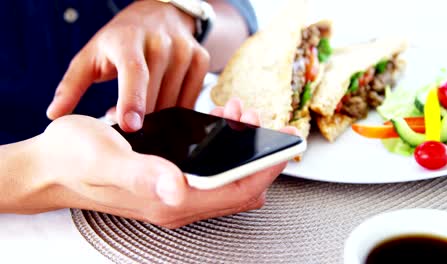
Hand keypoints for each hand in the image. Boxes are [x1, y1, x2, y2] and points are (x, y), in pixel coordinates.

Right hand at [36, 98, 298, 227]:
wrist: (52, 165)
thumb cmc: (75, 161)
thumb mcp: (106, 160)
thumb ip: (141, 174)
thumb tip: (176, 186)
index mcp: (171, 200)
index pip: (239, 191)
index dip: (266, 168)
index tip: (280, 140)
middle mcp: (179, 202)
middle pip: (241, 186)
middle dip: (257, 154)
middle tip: (251, 117)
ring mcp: (174, 193)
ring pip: (228, 178)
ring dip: (241, 148)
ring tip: (235, 112)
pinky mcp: (169, 180)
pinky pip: (211, 170)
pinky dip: (224, 148)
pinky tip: (215, 122)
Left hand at [47, 0, 209, 131]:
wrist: (158, 14)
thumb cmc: (119, 40)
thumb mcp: (91, 56)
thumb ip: (71, 85)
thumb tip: (54, 115)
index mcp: (129, 40)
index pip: (134, 72)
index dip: (132, 100)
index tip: (130, 126)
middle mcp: (161, 43)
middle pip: (155, 96)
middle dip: (140, 116)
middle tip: (124, 117)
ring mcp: (185, 50)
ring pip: (174, 102)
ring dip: (157, 114)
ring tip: (141, 106)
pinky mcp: (201, 59)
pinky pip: (190, 99)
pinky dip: (175, 108)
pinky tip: (161, 101)